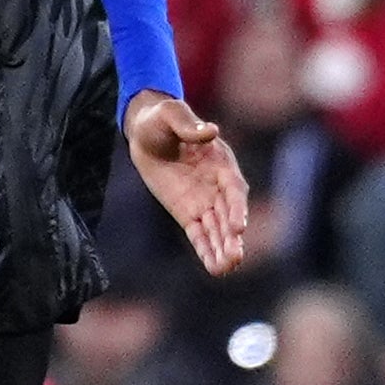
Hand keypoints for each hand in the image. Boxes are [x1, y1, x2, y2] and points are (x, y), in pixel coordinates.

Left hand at [122, 91, 250, 274]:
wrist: (147, 132)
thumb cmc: (162, 119)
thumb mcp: (171, 115)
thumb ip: (189, 125)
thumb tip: (211, 131)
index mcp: (220, 162)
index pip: (233, 188)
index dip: (236, 207)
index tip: (238, 227)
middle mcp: (217, 185)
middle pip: (228, 214)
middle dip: (232, 236)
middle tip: (236, 257)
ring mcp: (204, 201)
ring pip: (216, 229)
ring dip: (222, 248)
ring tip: (227, 268)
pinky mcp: (188, 213)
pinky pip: (199, 234)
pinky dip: (206, 250)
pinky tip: (215, 269)